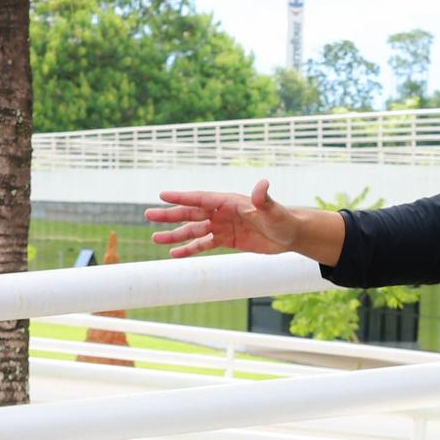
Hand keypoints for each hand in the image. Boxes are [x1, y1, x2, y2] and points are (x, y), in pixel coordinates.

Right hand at [148, 181, 331, 261]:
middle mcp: (222, 212)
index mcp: (230, 202)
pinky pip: (203, 244)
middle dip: (170, 215)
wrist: (291, 235)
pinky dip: (189, 249)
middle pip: (191, 213)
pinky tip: (174, 254)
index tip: (163, 195)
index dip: (182, 197)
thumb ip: (264, 199)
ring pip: (194, 230)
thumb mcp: (274, 211)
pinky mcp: (227, 240)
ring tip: (154, 239)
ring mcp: (223, 226)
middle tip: (148, 216)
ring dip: (175, 235)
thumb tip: (262, 185)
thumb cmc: (284, 220)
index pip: (202, 198)